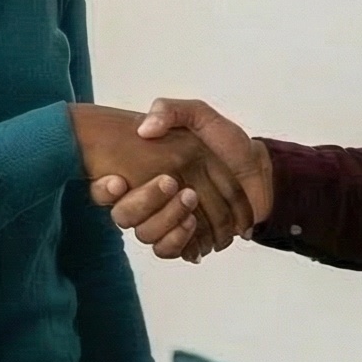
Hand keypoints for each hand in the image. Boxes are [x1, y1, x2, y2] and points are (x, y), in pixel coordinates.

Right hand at [68, 103, 254, 252]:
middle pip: (125, 216)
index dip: (102, 190)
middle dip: (144, 202)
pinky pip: (168, 251)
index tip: (118, 181)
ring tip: (189, 201)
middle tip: (170, 182)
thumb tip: (145, 128)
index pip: (106, 188)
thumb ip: (171, 111)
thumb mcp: (198, 115)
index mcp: (143, 171)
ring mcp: (166, 221)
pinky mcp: (185, 239)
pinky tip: (193, 224)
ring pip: (145, 235)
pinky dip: (179, 241)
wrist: (258, 170)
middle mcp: (149, 199)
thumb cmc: (226, 142)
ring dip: (165, 220)